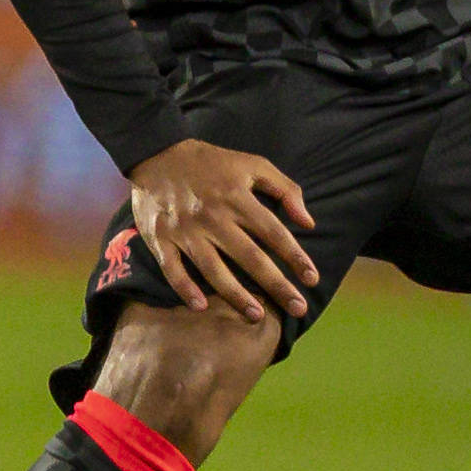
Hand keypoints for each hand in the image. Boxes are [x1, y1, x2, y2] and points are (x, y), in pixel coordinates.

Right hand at [126, 140, 318, 322]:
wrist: (157, 154)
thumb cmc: (213, 162)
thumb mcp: (254, 164)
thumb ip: (286, 190)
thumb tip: (308, 222)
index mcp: (238, 198)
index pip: (274, 234)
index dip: (295, 257)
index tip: (312, 279)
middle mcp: (213, 217)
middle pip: (250, 257)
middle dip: (277, 285)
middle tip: (298, 309)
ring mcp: (185, 230)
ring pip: (214, 269)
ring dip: (236, 295)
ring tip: (257, 316)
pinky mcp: (159, 238)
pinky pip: (173, 269)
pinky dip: (185, 288)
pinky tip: (202, 306)